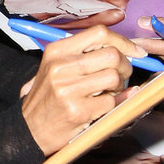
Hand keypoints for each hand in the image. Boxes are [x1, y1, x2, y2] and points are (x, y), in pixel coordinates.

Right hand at [20, 27, 134, 154]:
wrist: (29, 129)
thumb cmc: (48, 98)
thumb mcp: (56, 67)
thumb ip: (85, 55)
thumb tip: (127, 49)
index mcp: (56, 51)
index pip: (100, 34)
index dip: (123, 42)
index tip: (135, 52)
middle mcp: (60, 67)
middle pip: (112, 54)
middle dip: (126, 66)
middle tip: (122, 75)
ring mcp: (68, 89)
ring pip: (114, 77)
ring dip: (119, 86)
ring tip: (108, 92)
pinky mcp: (77, 111)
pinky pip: (111, 101)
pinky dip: (113, 104)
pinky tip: (102, 105)